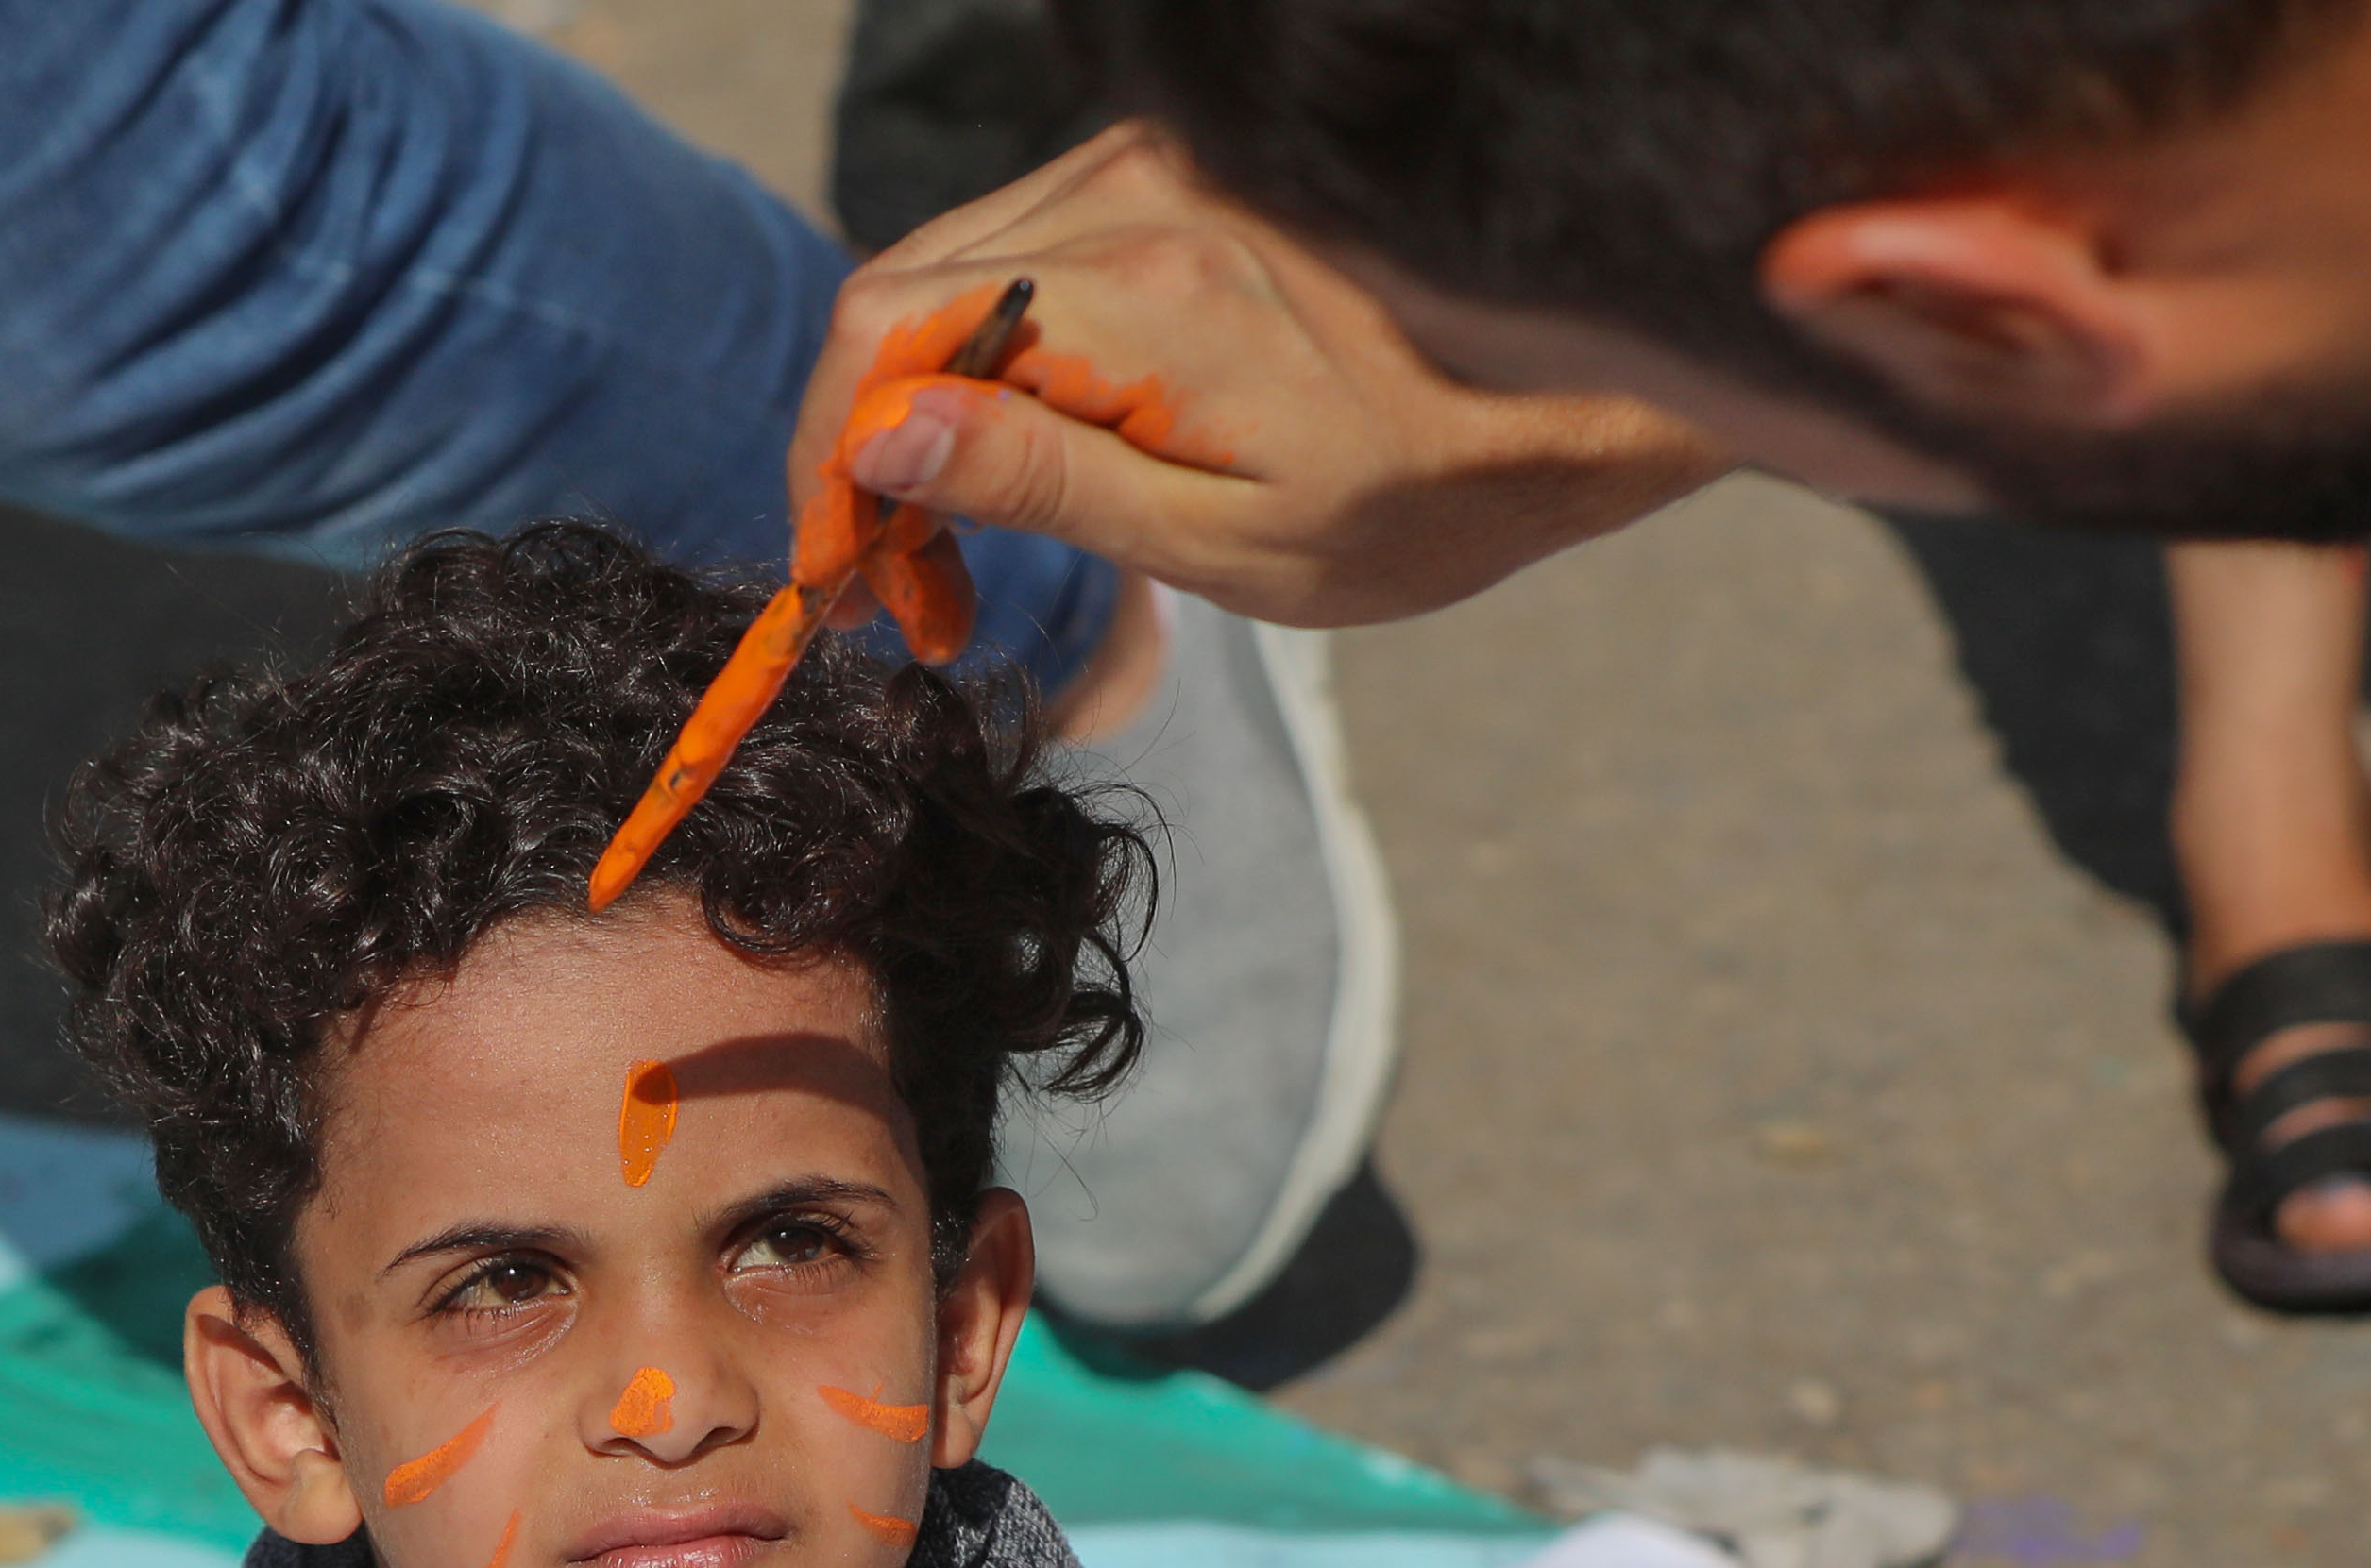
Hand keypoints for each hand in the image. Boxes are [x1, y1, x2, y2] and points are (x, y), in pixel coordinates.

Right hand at [785, 126, 1722, 632]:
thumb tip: (883, 434)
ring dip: (912, 417)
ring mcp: (1143, 171)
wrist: (1543, 408)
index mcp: (1144, 293)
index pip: (885, 330)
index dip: (827, 456)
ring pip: (936, 277)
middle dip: (862, 452)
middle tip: (899, 594)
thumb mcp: (1223, 541)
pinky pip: (1007, 262)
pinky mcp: (1158, 179)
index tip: (838, 575)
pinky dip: (973, 368)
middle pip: (891, 296)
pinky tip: (1010, 462)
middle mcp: (1131, 196)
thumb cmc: (1407, 502)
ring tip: (950, 554)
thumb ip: (1045, 477)